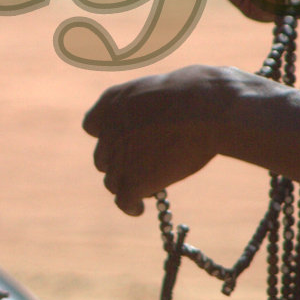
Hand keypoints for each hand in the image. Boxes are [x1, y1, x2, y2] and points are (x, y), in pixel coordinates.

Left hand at [83, 63, 261, 214]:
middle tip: (142, 168)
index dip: (107, 137)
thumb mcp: (163, 89)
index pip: (92, 126)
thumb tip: (160, 123)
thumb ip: (149, 108)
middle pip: (103, 157)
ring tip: (144, 189)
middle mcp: (109, 130)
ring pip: (112, 181)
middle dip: (120, 163)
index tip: (123, 142)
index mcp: (112, 102)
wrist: (206, 109)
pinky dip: (130, 206)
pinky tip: (138, 209)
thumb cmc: (198, 93)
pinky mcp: (133, 181)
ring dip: (126, 185)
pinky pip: (124, 200)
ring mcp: (119, 158)